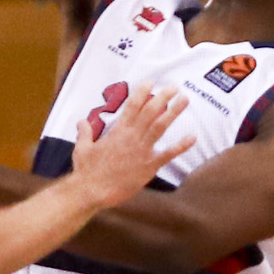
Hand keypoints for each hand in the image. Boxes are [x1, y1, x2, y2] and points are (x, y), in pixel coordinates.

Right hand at [70, 83, 193, 205]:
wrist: (93, 191)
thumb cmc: (86, 171)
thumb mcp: (82, 148)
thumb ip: (84, 133)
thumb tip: (81, 121)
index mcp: (118, 131)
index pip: (132, 107)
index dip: (142, 93)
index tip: (150, 82)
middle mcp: (132, 137)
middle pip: (150, 112)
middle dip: (162, 97)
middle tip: (174, 86)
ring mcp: (142, 151)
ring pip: (160, 127)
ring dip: (173, 112)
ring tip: (184, 100)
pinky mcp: (149, 167)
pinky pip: (168, 154)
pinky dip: (181, 146)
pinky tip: (193, 137)